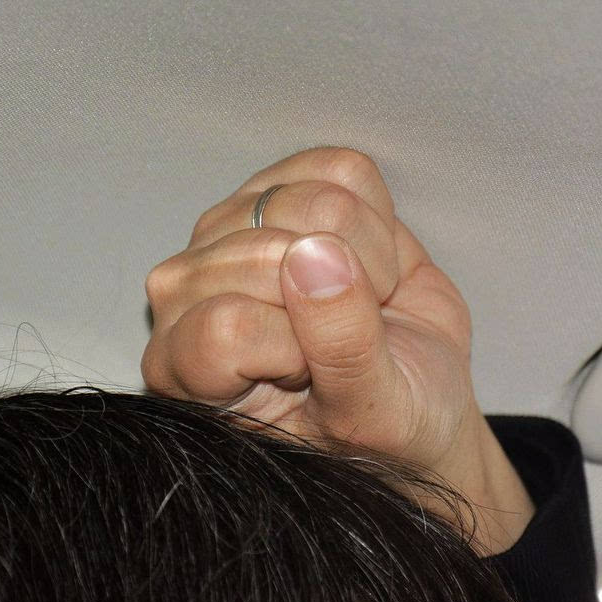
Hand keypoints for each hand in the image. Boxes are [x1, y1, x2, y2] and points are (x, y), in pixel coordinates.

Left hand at [140, 146, 533, 554]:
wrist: (419, 401)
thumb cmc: (382, 433)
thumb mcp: (370, 416)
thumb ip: (341, 348)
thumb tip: (315, 253)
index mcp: (182, 366)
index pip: (227, 326)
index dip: (297, 348)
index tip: (321, 378)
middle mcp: (186, 290)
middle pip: (265, 251)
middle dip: (342, 296)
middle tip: (354, 338)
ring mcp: (229, 229)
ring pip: (305, 199)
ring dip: (366, 256)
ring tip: (365, 303)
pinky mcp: (283, 186)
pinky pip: (342, 169)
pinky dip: (380, 218)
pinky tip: (369, 263)